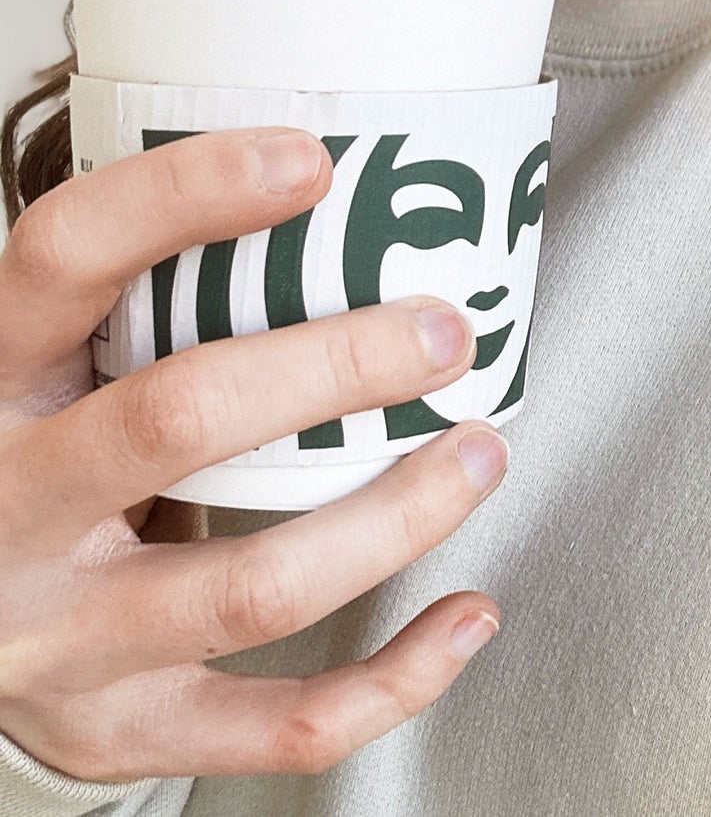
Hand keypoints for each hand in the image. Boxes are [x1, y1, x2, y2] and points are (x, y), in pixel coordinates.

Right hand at [0, 127, 508, 780]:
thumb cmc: (35, 459)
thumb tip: (337, 214)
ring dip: (394, 519)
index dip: (183, 197)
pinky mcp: (118, 731)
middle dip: (335, 369)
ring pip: (249, 587)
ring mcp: (59, 639)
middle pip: (177, 419)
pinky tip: (467, 616)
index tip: (312, 163)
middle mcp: (7, 509)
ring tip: (481, 454)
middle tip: (446, 332)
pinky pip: (275, 728)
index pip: (63, 256)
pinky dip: (393, 680)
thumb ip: (141, 309)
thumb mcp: (51, 368)